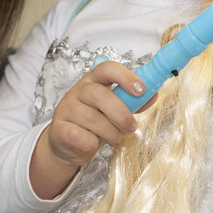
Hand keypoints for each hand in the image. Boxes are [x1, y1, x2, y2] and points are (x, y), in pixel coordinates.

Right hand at [30, 61, 144, 198]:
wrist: (66, 144)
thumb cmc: (93, 123)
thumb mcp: (113, 110)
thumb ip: (132, 102)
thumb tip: (152, 95)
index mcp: (93, 81)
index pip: (107, 68)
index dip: (125, 76)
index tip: (141, 90)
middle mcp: (78, 91)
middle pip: (100, 95)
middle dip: (121, 114)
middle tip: (131, 127)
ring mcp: (67, 109)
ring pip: (92, 118)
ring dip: (111, 132)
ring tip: (116, 138)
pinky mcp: (59, 129)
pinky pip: (80, 136)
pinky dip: (93, 143)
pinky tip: (94, 144)